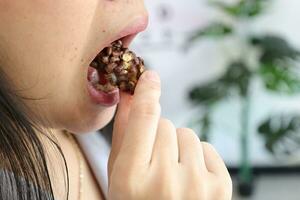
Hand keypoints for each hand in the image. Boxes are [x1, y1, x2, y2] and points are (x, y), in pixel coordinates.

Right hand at [108, 71, 231, 199]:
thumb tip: (130, 97)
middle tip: (154, 162)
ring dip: (178, 146)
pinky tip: (189, 178)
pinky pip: (207, 147)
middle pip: (164, 124)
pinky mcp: (220, 186)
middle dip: (158, 136)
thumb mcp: (120, 176)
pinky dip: (198, 157)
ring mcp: (196, 184)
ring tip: (172, 173)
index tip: (150, 77)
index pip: (144, 118)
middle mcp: (165, 181)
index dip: (147, 92)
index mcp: (132, 179)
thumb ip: (124, 135)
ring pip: (186, 134)